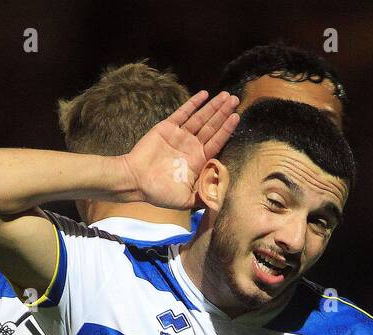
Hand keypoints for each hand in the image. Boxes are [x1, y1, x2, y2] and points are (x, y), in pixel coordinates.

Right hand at [121, 90, 239, 209]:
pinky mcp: (167, 127)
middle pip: (212, 127)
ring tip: (226, 95)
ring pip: (200, 118)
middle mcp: (191, 146)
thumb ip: (203, 197)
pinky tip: (204, 94)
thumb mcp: (186, 200)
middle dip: (224, 113)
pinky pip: (183, 112)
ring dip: (213, 107)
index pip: (217, 142)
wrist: (135, 180)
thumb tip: (220, 201)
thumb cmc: (159, 193)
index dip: (227, 130)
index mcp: (198, 161)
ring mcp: (180, 135)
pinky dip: (193, 103)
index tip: (237, 117)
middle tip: (235, 100)